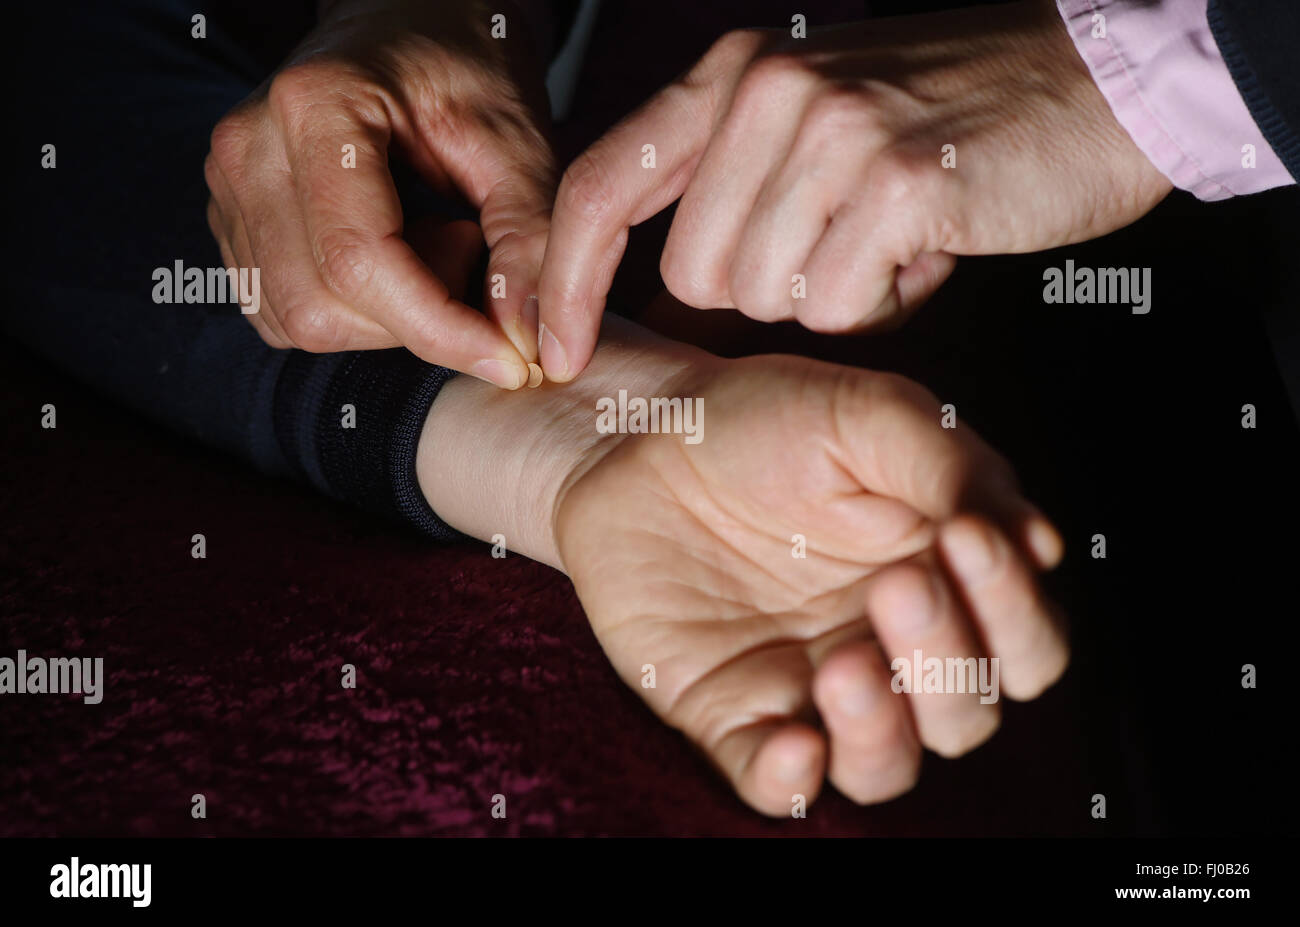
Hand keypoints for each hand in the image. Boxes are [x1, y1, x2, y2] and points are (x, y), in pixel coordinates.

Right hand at [205, 0, 553, 387]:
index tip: (511, 361)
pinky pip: (288, 313)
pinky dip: (357, 311)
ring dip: (389, 315)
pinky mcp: (235, 222)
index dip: (440, 328)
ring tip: (437, 238)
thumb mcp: (518, 140)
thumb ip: (528, 239)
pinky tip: (400, 253)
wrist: (414, 24)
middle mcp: (249, 147)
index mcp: (314, 106)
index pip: (361, 260)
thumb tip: (529, 343)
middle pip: (323, 304)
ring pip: (302, 320)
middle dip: (417, 316)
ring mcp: (230, 186)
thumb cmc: (468, 67)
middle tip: (473, 248)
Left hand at [419, 316, 1067, 813]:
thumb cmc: (762, 422)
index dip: (1012, 609)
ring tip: (844, 666)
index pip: (1024, 642)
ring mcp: (811, 689)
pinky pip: (773, 783)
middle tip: (900, 587)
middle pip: (966, 714)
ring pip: (886, 766)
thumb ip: (951, 466)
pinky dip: (789, 780)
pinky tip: (791, 743)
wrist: (636, 436)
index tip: (967, 538)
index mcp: (943, 583)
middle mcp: (889, 650)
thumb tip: (1034, 543)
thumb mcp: (865, 413)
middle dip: (947, 663)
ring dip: (881, 732)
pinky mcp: (733, 714)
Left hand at [537, 0, 1171, 379]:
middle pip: (695, 274)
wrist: (1097, 78)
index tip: (549, 351)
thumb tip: (664, 305)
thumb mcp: (813, 125)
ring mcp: (829, 130)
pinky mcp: (895, 181)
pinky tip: (929, 250)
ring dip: (832, 294)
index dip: (562, 279)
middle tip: (844, 247)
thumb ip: (730, 192)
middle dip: (763, 293)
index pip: (600, 186)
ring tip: (894, 238)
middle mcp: (765, 91)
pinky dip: (886, 303)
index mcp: (730, 75)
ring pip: (764, 297)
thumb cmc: (947, 120)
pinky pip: (838, 306)